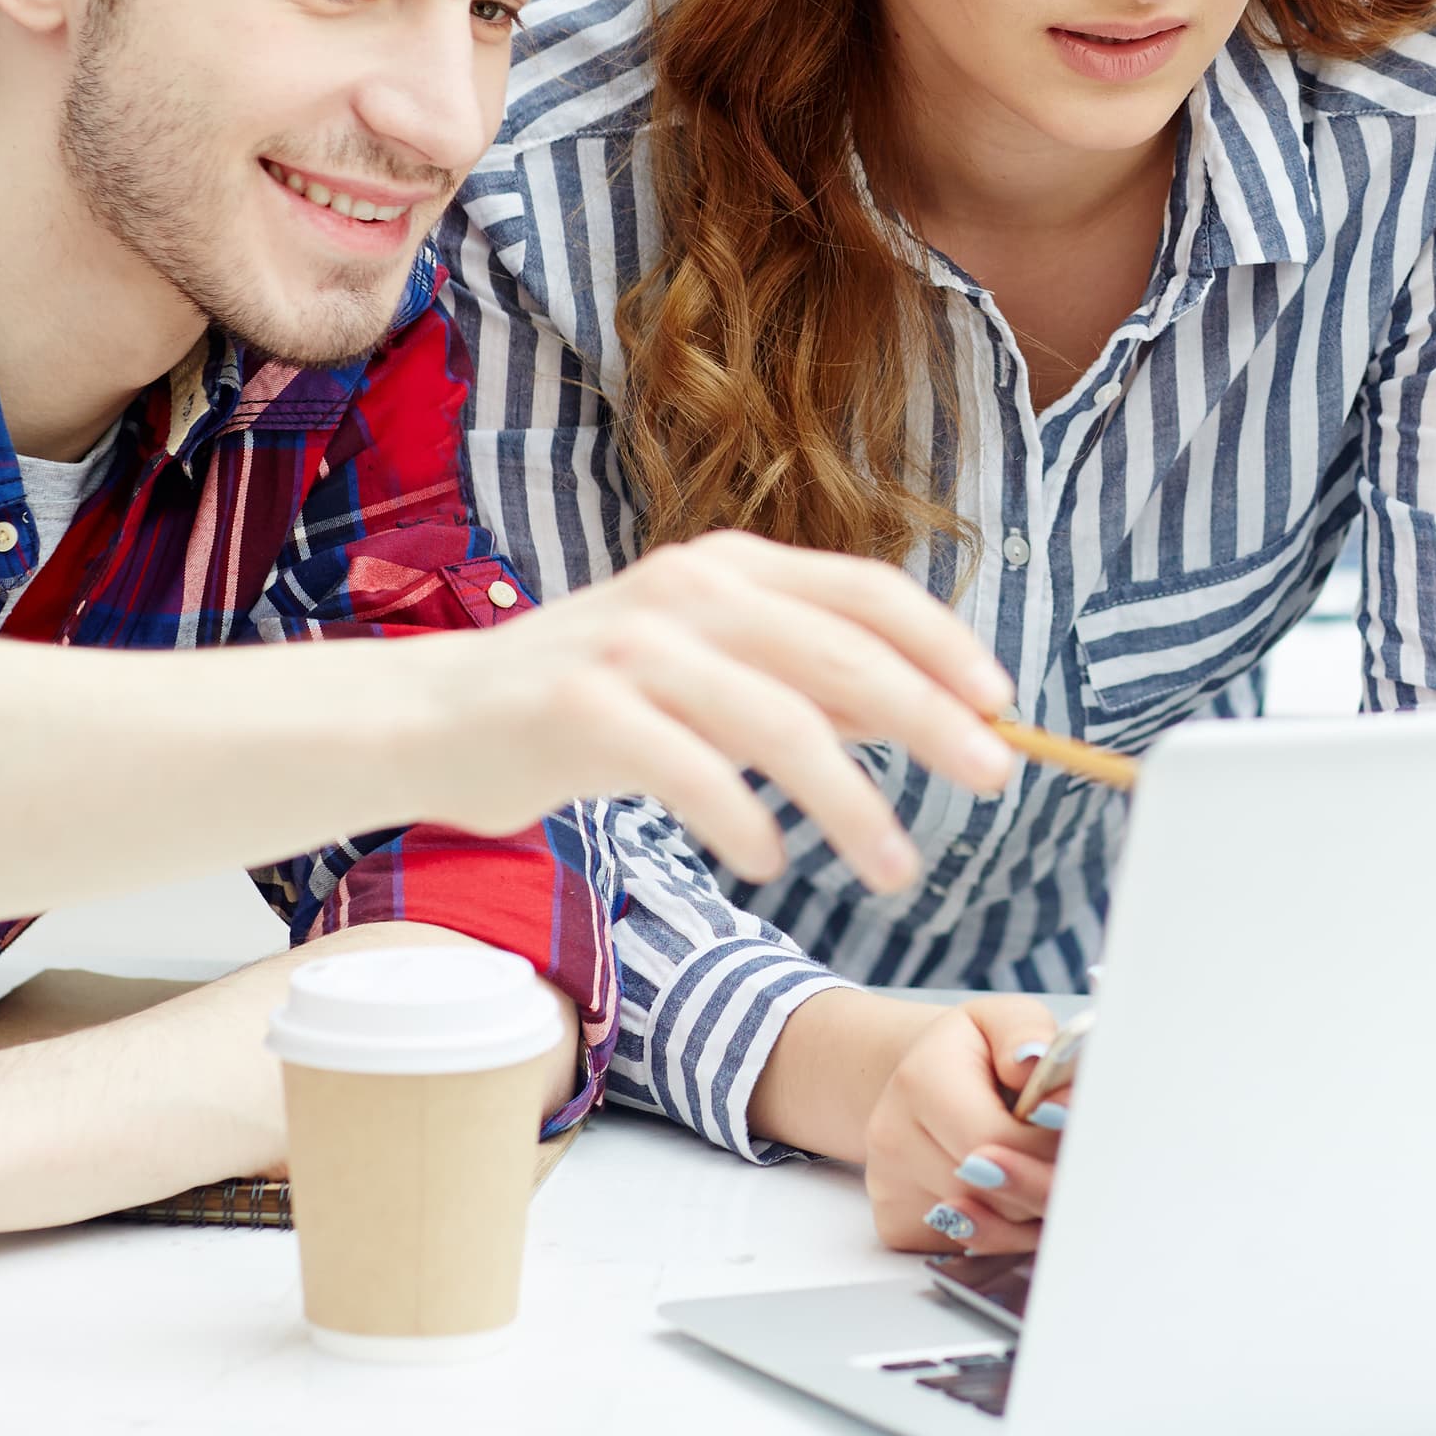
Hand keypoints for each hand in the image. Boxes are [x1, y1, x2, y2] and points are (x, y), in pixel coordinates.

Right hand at [436, 531, 1015, 892]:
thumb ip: (797, 681)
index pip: (868, 592)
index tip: (1001, 705)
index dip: (944, 646)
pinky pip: (695, 773)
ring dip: (854, 804)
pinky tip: (771, 862)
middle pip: (845, 655)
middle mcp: (690, 592)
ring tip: (894, 865)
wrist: (434, 716)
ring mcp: (635, 645)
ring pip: (784, 724)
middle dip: (933, 722)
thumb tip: (915, 715)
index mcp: (730, 569)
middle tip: (992, 779)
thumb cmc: (585, 701)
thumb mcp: (704, 669)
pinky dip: (747, 824)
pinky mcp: (583, 708)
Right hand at [866, 999, 1061, 1255]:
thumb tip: (1034, 1063)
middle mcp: (892, 1139)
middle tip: (1076, 1161)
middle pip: (994, 1193)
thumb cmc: (973, 1052)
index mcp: (919, 1080)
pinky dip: (1004, 1231)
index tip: (1078, 1131)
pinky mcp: (896, 1225)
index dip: (1049, 1145)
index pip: (996, 1140)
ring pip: (988, 1228)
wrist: (916, 1082)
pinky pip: (969, 1249)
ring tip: (1044, 1171)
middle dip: (1047, 1181)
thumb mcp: (1002, 1019)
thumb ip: (1026, 1034)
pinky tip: (1012, 1195)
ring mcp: (888, 1189)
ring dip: (1031, 1210)